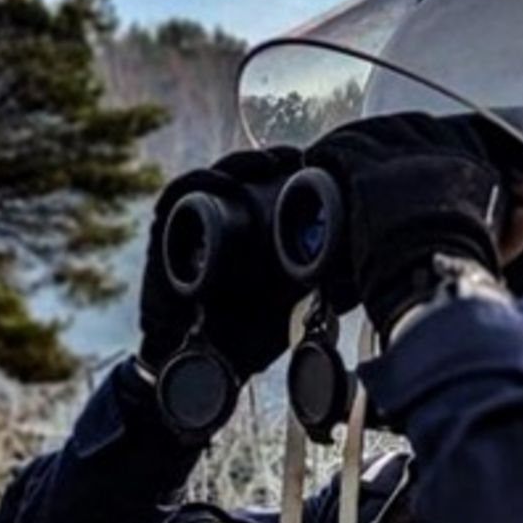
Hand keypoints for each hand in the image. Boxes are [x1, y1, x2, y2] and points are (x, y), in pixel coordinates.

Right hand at [136, 147, 309, 377]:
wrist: (193, 365)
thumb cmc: (239, 338)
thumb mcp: (284, 306)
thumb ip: (313, 291)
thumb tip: (359, 283)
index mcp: (240, 236)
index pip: (259, 187)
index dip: (282, 169)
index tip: (310, 162)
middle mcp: (210, 226)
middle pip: (235, 176)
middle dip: (264, 161)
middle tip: (292, 157)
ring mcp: (185, 229)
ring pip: (208, 179)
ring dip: (237, 166)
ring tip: (265, 163)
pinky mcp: (163, 238)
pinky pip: (174, 199)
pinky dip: (197, 185)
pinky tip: (222, 182)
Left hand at [304, 113, 506, 338]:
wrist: (434, 273)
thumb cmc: (465, 265)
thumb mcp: (505, 237)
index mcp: (470, 161)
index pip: (445, 133)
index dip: (424, 141)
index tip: (411, 149)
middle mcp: (436, 151)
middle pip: (409, 128)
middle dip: (393, 136)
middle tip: (377, 149)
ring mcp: (398, 158)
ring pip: (375, 132)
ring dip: (361, 140)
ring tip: (344, 149)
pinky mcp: (366, 171)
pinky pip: (342, 147)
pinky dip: (328, 151)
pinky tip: (320, 155)